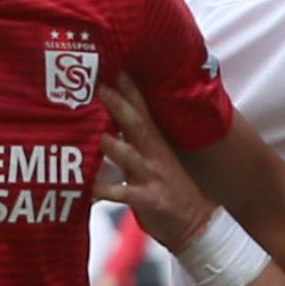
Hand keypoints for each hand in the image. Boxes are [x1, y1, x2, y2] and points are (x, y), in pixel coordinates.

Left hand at [93, 74, 214, 253]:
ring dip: (113, 146)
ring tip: (96, 135)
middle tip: (99, 85)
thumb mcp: (153, 156)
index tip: (110, 62)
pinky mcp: (150, 200)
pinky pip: (124, 194)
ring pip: (130, 157)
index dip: (126, 84)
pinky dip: (105, 192)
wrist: (196, 223)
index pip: (141, 105)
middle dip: (118, 104)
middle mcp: (154, 152)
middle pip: (136, 122)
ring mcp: (153, 175)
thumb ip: (133, 136)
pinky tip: (87, 190)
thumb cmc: (166, 186)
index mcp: (154, 139)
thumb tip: (107, 115)